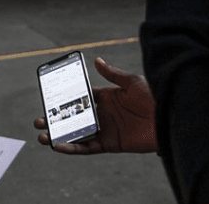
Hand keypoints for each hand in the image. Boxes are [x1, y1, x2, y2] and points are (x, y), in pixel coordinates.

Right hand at [33, 57, 156, 154]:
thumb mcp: (132, 81)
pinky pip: (87, 147)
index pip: (80, 97)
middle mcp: (103, 113)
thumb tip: (96, 61)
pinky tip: (59, 146)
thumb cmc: (154, 96)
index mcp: (106, 97)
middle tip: (39, 119)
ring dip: (59, 136)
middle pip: (74, 117)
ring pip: (77, 134)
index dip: (64, 98)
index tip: (48, 98)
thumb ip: (112, 74)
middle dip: (56, 119)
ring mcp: (105, 129)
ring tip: (42, 135)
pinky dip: (73, 147)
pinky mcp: (110, 144)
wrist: (170, 118)